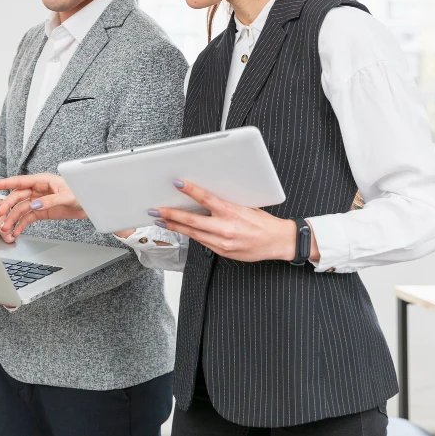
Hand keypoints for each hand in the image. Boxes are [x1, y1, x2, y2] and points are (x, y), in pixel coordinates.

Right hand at [0, 174, 86, 239]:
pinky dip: (21, 224)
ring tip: (6, 229)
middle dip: (7, 206)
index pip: (19, 181)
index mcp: (42, 180)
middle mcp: (37, 189)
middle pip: (17, 197)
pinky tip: (16, 232)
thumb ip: (50, 200)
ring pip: (20, 209)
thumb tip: (34, 204)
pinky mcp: (41, 211)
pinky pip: (27, 217)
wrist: (90, 204)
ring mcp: (38, 200)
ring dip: (12, 218)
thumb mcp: (67, 196)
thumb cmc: (80, 193)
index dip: (4, 182)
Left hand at [150, 179, 318, 262]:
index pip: (206, 199)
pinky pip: (201, 242)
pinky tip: (180, 229)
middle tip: (156, 209)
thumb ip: (225, 203)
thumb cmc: (264, 222)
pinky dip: (189, 235)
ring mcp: (222, 242)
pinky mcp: (222, 252)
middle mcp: (225, 228)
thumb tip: (206, 196)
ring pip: (192, 233)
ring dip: (175, 226)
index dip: (190, 190)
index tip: (178, 183)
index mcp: (232, 212)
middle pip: (191, 221)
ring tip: (162, 219)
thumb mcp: (246, 206)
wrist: (278, 242)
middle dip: (170, 214)